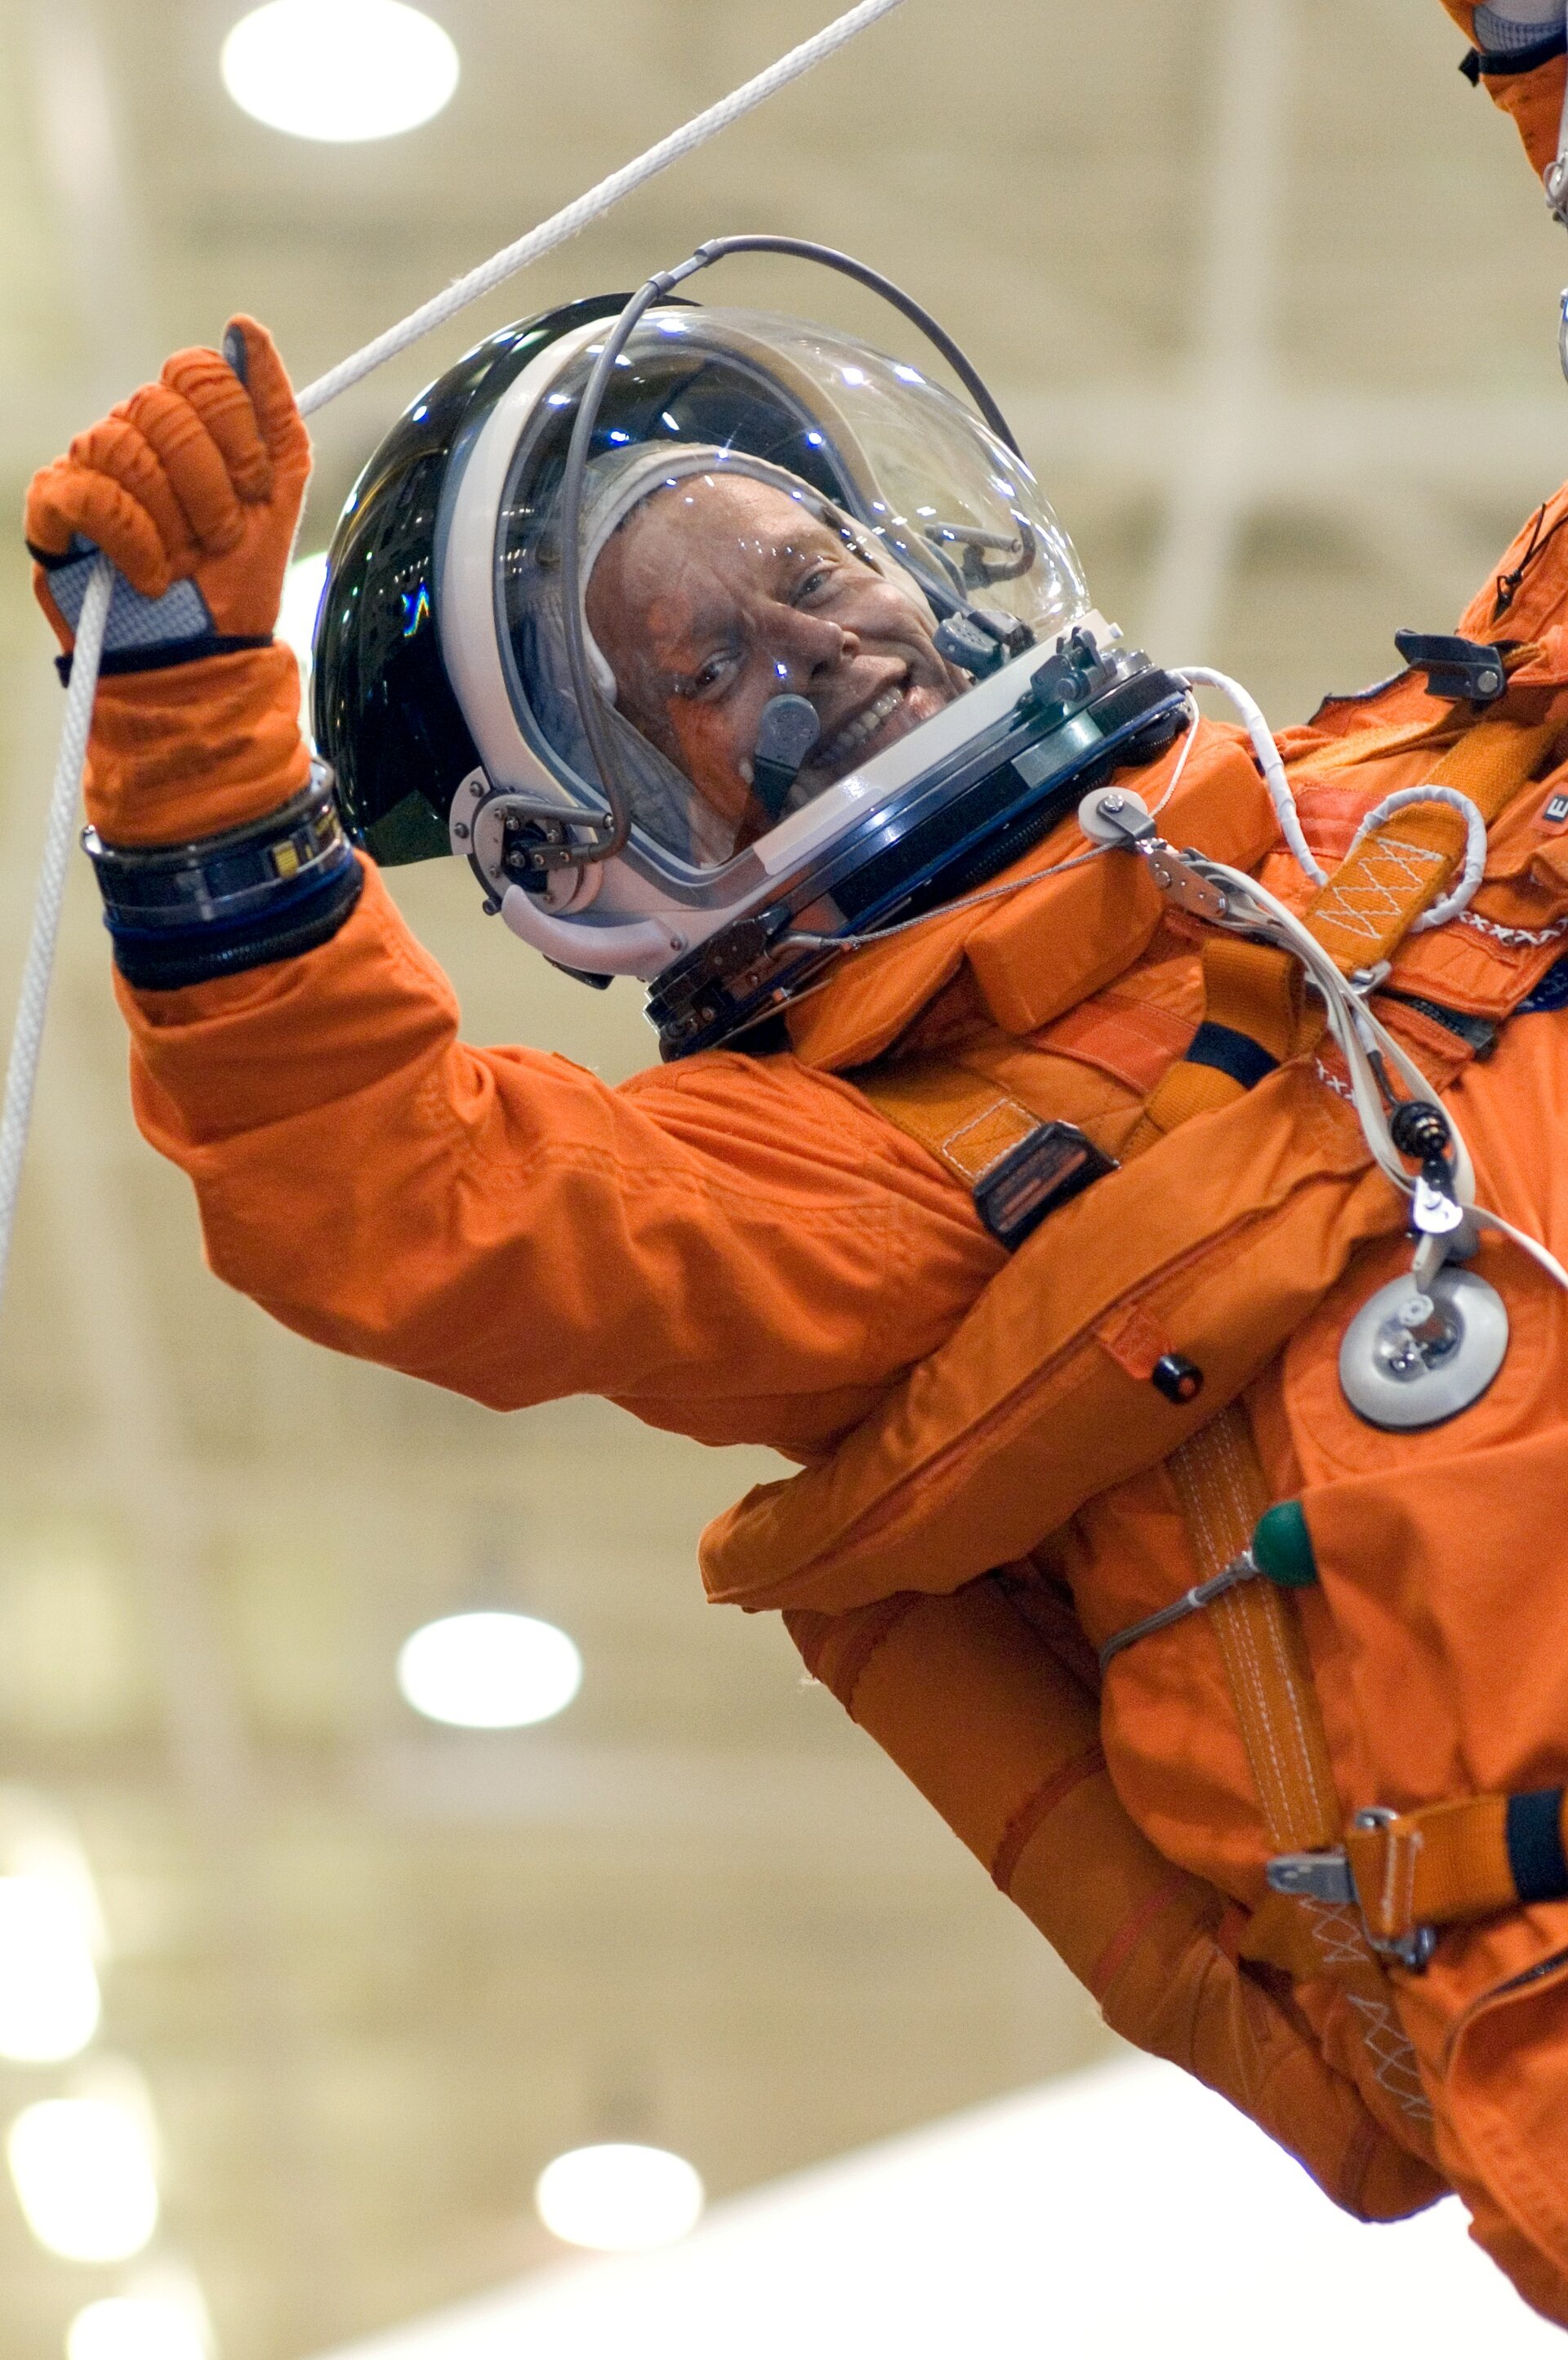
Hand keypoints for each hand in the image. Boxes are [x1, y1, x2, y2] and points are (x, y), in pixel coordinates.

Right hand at [25, 317, 309, 671]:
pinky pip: (90, 495)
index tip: (254, 487)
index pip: (197, 371)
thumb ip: (274, 411)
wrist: (205, 653)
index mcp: (183, 421)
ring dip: (174, 522)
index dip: (235, 428)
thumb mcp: (280, 495)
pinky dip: (134, 542)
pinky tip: (152, 574)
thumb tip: (245, 328)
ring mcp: (87, 464)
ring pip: (125, 449)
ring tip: (186, 563)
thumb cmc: (237, 577)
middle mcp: (131, 432)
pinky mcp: (54, 508)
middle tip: (221, 536)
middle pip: (163, 407)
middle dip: (209, 486)